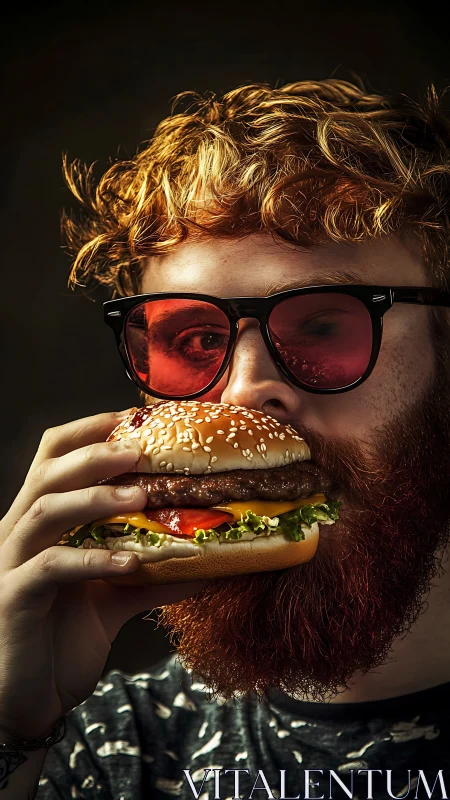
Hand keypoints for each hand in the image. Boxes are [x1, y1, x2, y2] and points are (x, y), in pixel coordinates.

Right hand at [0, 410, 206, 740]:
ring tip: (139, 496)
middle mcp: (22, 532)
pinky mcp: (15, 598)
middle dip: (94, 453)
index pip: (56, 455)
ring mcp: (14, 563)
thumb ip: (155, 571)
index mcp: (44, 520)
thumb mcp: (118, 595)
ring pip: (46, 511)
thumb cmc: (67, 635)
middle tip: (139, 448)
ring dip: (95, 498)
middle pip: (48, 472)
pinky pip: (51, 567)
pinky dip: (92, 559)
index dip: (91, 430)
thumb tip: (212, 558)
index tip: (135, 417)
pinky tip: (129, 561)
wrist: (31, 698)